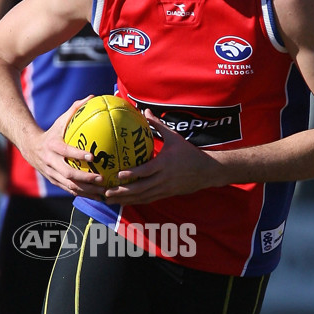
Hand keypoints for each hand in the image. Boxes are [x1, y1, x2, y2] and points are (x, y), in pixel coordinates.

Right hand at [24, 99, 107, 198]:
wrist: (30, 148)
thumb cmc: (51, 133)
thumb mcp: (60, 121)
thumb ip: (75, 110)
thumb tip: (92, 97)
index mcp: (52, 146)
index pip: (65, 151)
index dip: (78, 154)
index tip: (92, 156)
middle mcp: (50, 162)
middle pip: (67, 173)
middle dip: (85, 178)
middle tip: (101, 178)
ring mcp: (52, 174)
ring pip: (69, 185)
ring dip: (86, 190)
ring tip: (103, 191)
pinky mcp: (54, 182)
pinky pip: (70, 190)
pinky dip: (83, 194)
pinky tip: (98, 196)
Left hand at [104, 109, 225, 204]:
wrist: (207, 171)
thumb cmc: (189, 153)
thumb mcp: (175, 137)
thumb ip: (158, 125)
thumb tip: (145, 111)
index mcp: (165, 163)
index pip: (147, 170)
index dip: (133, 174)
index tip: (119, 174)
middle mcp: (164, 178)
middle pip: (141, 188)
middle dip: (123, 191)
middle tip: (106, 191)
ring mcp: (164, 189)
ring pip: (143, 196)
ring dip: (126, 199)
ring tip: (109, 199)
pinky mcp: (165, 194)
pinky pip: (148, 199)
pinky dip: (135, 201)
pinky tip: (123, 201)